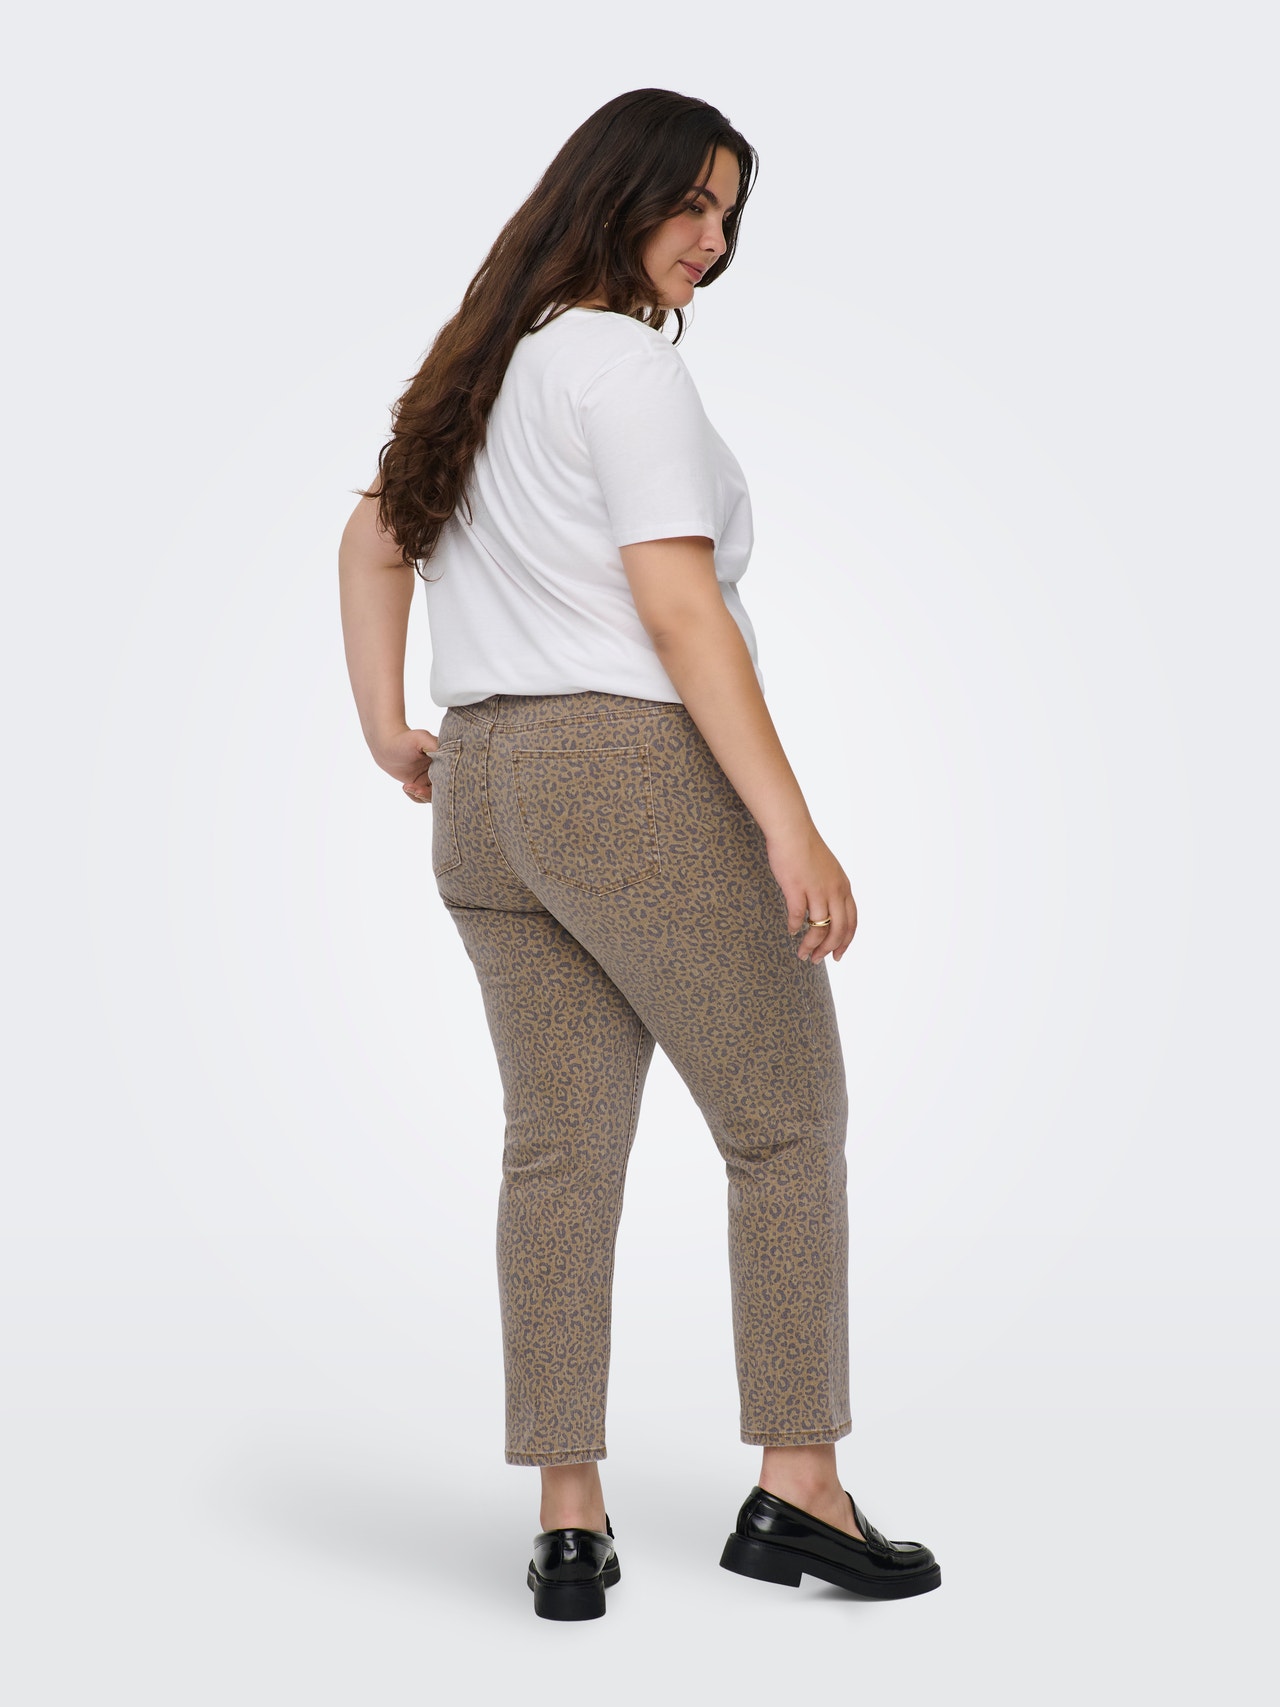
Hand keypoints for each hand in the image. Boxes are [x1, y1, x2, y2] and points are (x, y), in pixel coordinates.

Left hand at [370, 725, 443, 803]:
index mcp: (445, 759)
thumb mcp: (420, 738)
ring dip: (421, 796)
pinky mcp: (423, 785)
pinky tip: (406, 786)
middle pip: (444, 790)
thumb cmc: (404, 739)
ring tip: (407, 786)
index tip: (427, 785)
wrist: (387, 746)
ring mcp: (432, 778)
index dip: (442, 785)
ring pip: (434, 796)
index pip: (451, 776)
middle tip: (417, 791)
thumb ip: (434, 745)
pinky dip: (415, 796)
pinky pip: (423, 798)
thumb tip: (448, 756)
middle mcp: (442, 769)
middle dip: (430, 794)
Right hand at [765, 821, 857, 963]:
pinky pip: (796, 916)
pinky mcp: (797, 888)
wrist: (793, 831)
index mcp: (844, 888)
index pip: (851, 922)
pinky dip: (793, 927)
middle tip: (816, 959)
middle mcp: (834, 891)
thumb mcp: (829, 871)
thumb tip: (824, 911)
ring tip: (802, 954)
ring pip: (818, 928)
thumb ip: (830, 890)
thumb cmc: (806, 849)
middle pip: (838, 930)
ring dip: (811, 945)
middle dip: (828, 949)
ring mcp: (816, 890)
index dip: (845, 942)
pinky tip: (790, 931)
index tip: (838, 955)